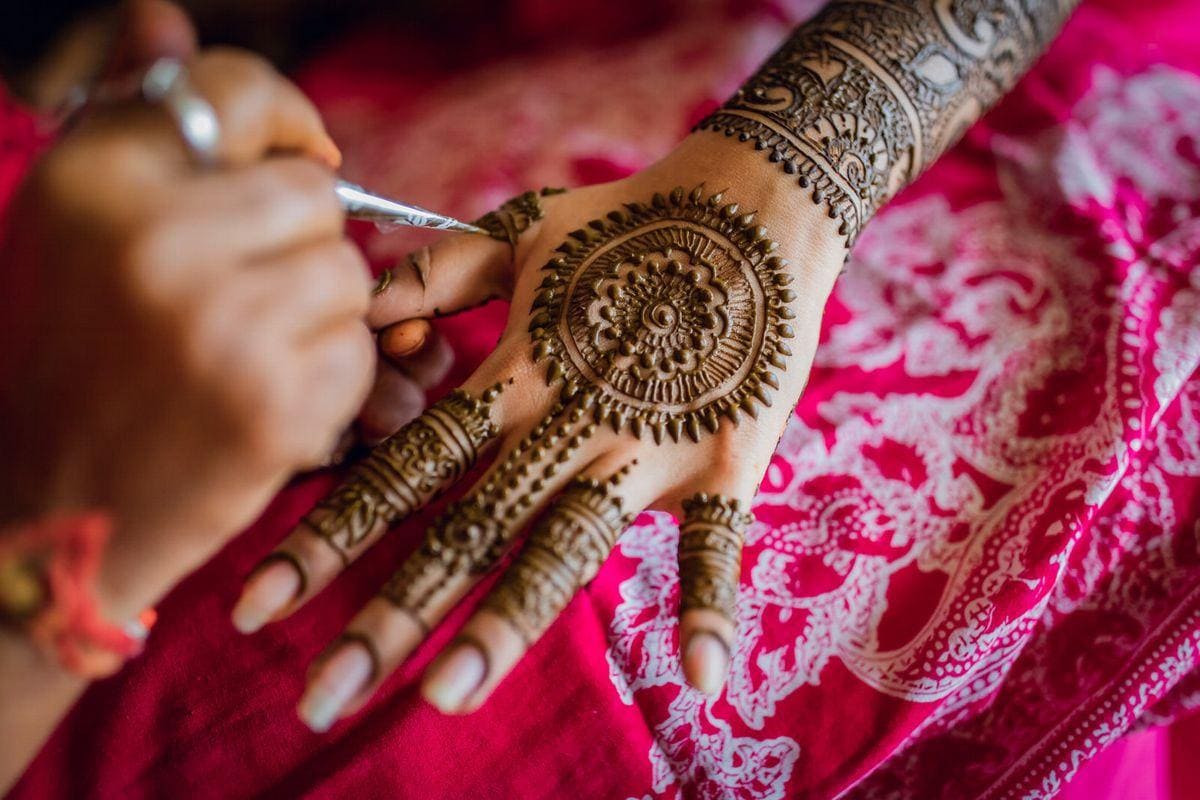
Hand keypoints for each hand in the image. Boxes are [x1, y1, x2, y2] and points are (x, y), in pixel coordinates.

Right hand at [0, 47, 374, 622]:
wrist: (51, 517)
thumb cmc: (70, 365)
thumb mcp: (71, 231)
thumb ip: (129, 126)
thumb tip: (159, 15)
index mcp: (94, 180)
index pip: (235, 87)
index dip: (285, 119)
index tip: (301, 155)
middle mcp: (154, 239)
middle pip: (314, 195)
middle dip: (298, 244)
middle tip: (245, 296)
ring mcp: (219, 325)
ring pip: (346, 275)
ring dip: (316, 317)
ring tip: (242, 355)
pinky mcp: (273, 404)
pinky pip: (358, 352)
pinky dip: (329, 379)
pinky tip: (261, 403)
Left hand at [233, 133, 845, 729]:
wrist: (752, 203)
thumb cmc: (627, 218)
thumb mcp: (522, 231)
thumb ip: (438, 274)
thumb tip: (359, 305)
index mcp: (514, 377)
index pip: (404, 467)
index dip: (326, 537)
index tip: (257, 607)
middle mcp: (566, 424)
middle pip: (465, 529)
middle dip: (390, 616)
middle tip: (318, 700)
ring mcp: (646, 446)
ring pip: (566, 545)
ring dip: (506, 624)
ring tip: (446, 697)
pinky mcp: (727, 456)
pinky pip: (718, 540)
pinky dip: (711, 604)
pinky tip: (701, 681)